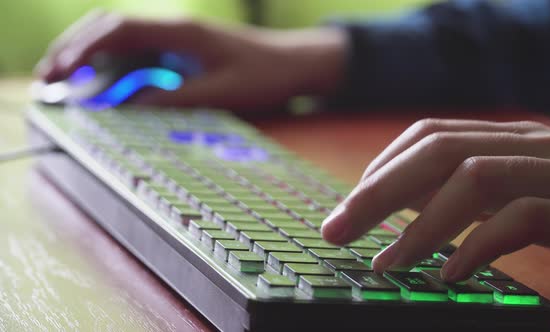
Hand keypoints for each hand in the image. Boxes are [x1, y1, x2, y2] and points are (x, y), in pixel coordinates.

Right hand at [35, 11, 346, 108]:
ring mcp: (176, 36)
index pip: (119, 31)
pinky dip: (113, 64)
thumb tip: (128, 107)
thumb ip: (175, 99)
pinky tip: (101, 83)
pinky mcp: (181, 49)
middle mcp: (173, 27)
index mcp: (181, 32)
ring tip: (63, 80)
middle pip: (110, 27)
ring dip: (89, 54)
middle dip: (75, 49)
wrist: (295, 62)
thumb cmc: (266, 75)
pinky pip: (137, 51)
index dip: (83, 49)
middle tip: (48, 80)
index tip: (59, 72)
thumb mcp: (222, 93)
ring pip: (119, 36)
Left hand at [321, 118, 549, 281]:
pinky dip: (479, 245)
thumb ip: (473, 194)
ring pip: (474, 176)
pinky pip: (524, 216)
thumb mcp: (523, 193)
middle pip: (438, 150)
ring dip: (420, 223)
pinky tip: (450, 275)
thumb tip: (410, 210)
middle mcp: (535, 145)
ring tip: (386, 263)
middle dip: (377, 190)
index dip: (383, 166)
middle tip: (335, 230)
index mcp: (513, 138)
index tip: (352, 204)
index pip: (431, 134)